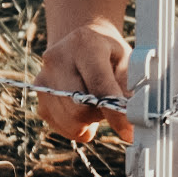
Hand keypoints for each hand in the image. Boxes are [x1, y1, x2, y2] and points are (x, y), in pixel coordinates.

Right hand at [36, 20, 131, 142]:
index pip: (99, 87)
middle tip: (111, 107)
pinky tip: (83, 108)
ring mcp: (44, 78)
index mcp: (84, 44)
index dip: (116, 114)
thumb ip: (130, 89)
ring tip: (96, 103)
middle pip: (80, 110)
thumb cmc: (110, 55)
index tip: (129, 132)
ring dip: (89, 122)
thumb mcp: (126, 62)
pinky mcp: (39, 97)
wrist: (81, 44)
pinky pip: (62, 127)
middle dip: (100, 116)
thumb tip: (137, 119)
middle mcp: (57, 59)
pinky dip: (78, 126)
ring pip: (70, 123)